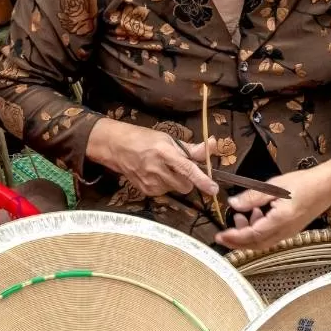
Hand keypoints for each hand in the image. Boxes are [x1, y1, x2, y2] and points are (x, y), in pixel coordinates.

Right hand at [86, 118, 219, 197]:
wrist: (116, 147)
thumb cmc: (144, 139)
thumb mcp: (168, 139)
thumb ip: (191, 148)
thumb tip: (213, 145)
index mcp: (164, 152)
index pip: (187, 169)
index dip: (202, 180)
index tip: (213, 189)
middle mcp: (156, 169)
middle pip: (185, 185)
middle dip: (189, 180)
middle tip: (182, 168)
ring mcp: (149, 182)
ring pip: (176, 189)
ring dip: (177, 181)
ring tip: (165, 169)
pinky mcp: (145, 191)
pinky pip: (165, 192)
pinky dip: (166, 185)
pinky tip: (156, 174)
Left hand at [215, 154, 330, 250]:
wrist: (327, 187)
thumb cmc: (303, 183)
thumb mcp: (274, 186)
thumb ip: (252, 197)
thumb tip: (233, 203)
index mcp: (280, 220)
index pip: (252, 235)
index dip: (235, 237)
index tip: (220, 235)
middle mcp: (284, 231)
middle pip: (256, 245)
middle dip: (237, 242)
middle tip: (222, 235)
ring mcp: (288, 233)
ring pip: (263, 242)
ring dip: (248, 235)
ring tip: (241, 216)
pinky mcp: (290, 230)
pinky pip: (270, 237)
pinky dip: (258, 231)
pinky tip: (256, 214)